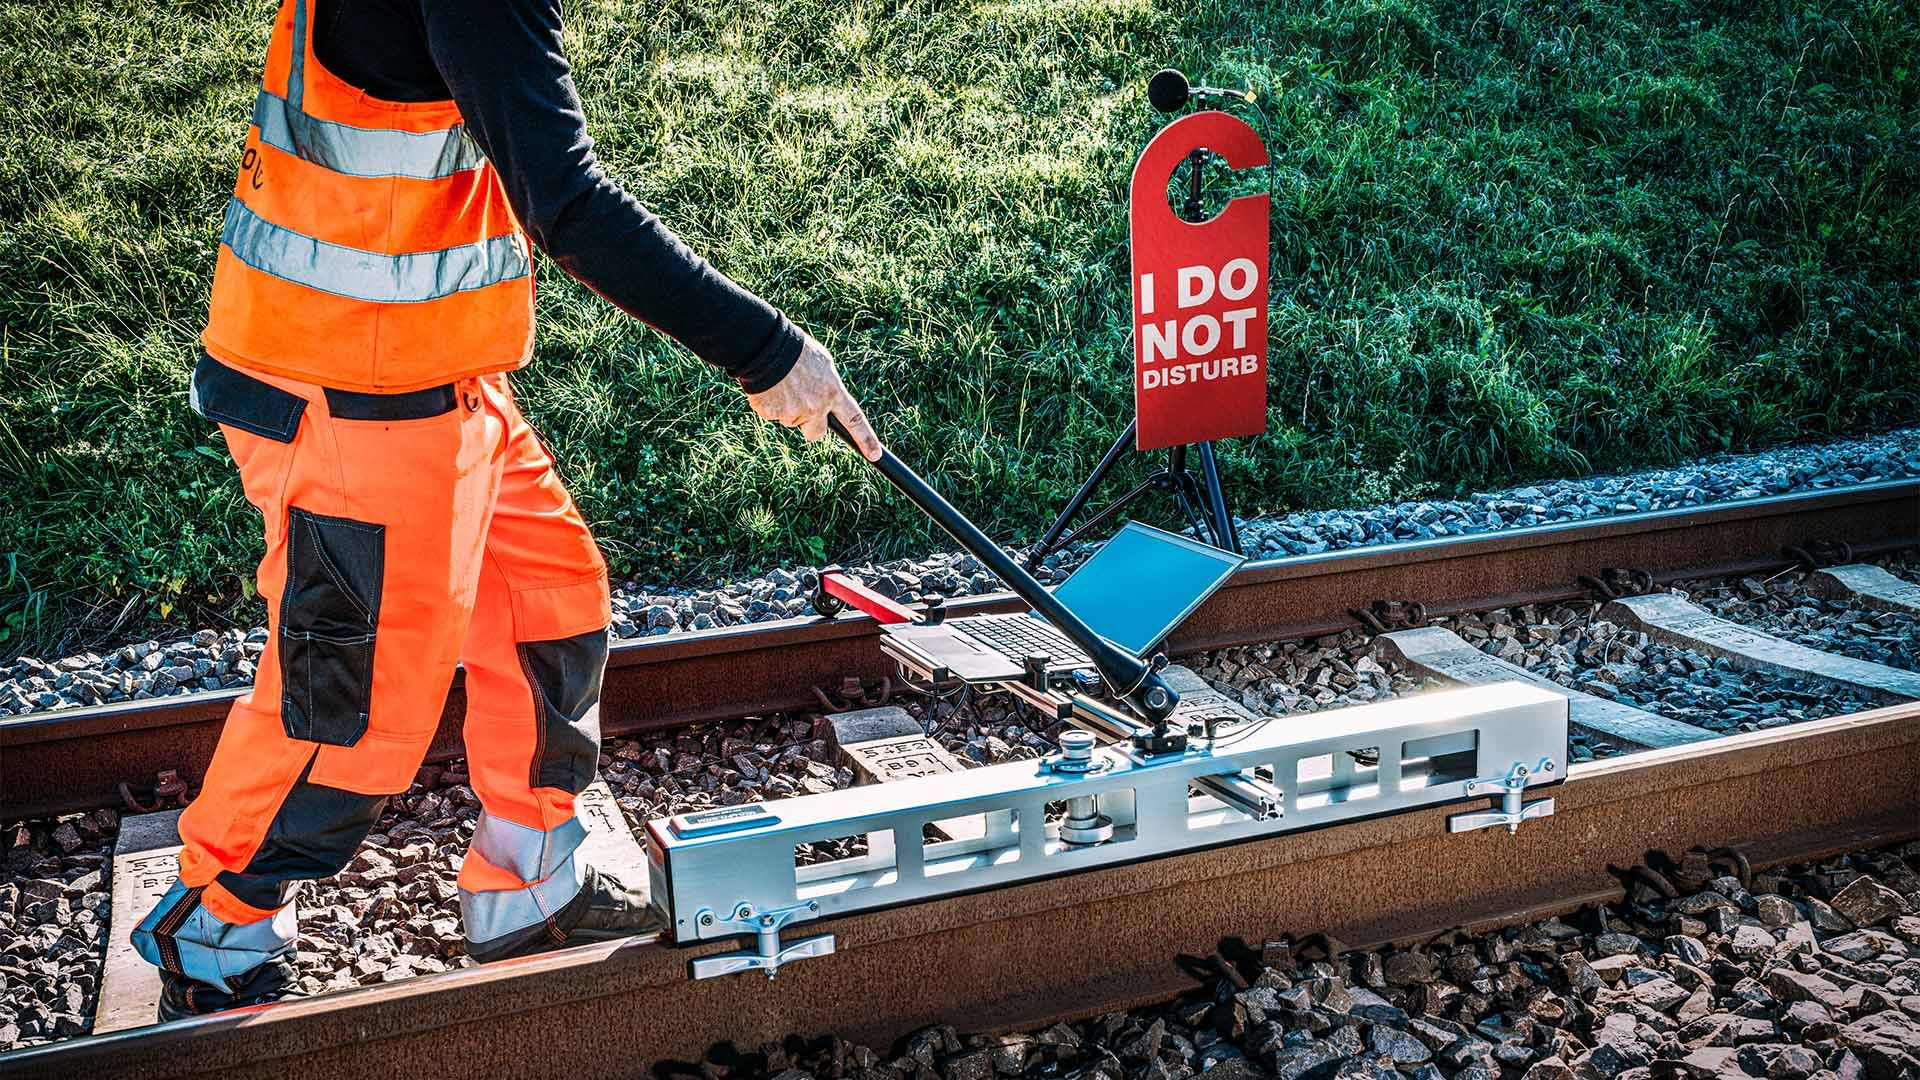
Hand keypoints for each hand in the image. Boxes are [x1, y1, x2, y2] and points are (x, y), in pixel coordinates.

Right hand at [746, 332, 882, 460]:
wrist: (766, 346)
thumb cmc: (796, 350)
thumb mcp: (823, 364)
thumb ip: (828, 387)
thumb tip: (826, 401)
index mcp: (832, 392)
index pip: (854, 420)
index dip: (866, 439)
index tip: (874, 455)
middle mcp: (815, 407)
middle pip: (816, 433)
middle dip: (810, 425)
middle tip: (801, 406)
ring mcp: (792, 413)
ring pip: (791, 420)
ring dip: (786, 407)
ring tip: (781, 383)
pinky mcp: (770, 414)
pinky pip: (771, 415)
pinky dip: (769, 403)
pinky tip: (769, 386)